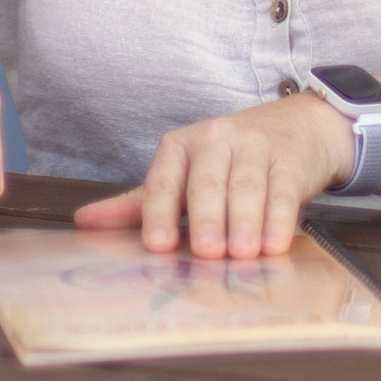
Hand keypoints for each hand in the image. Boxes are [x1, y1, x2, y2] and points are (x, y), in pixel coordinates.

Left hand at [73, 94, 351, 259]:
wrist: (296, 126)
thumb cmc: (228, 160)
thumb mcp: (183, 174)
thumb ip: (139, 202)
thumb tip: (84, 222)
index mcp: (179, 146)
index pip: (164, 179)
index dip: (159, 212)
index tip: (156, 245)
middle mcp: (215, 140)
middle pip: (207, 182)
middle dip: (206, 218)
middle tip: (207, 252)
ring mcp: (254, 147)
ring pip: (246, 186)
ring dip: (245, 221)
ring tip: (242, 253)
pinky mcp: (289, 160)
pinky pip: (282, 190)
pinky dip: (279, 219)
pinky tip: (275, 243)